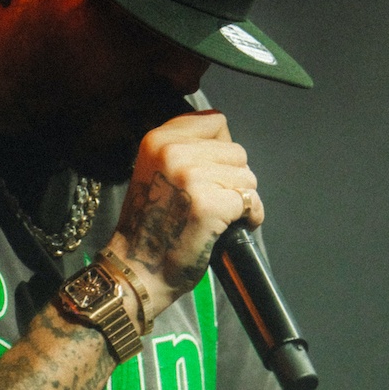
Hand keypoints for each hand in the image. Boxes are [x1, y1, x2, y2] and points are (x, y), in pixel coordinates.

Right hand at [106, 110, 263, 321]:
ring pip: (247, 177)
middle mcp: (174, 152)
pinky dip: (250, 217)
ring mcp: (192, 177)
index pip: (216, 121)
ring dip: (241, 199)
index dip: (221, 149)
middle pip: (236, 151)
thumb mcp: (155, 171)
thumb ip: (184, 150)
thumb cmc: (150, 225)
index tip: (211, 173)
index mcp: (158, 139)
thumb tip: (226, 144)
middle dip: (233, 178)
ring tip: (218, 216)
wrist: (137, 268)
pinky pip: (251, 202)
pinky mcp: (210, 205)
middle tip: (213, 201)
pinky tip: (230, 228)